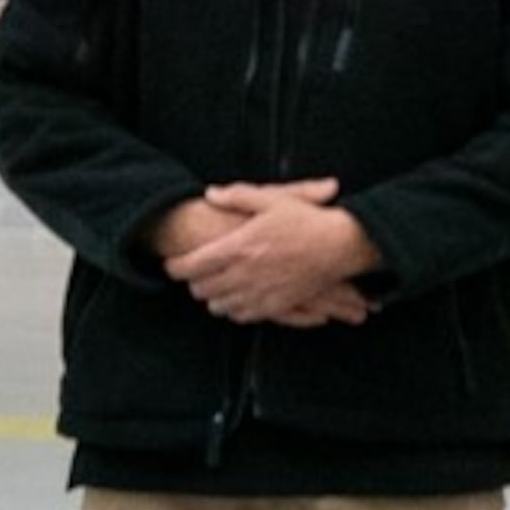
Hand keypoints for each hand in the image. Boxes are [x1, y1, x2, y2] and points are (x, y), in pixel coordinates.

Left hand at [163, 177, 381, 326]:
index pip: (192, 265)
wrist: (339, 245)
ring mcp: (259, 293)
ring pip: (219, 306)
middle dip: (193, 282)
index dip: (175, 267)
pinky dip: (233, 309)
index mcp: (239, 246)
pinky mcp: (274, 306)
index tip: (170, 264)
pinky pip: (242, 316)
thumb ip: (238, 196)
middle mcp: (245, 274)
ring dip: (212, 297)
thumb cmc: (307, 219)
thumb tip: (210, 194)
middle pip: (202, 289)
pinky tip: (236, 299)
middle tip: (193, 273)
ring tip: (213, 286)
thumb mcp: (272, 199)